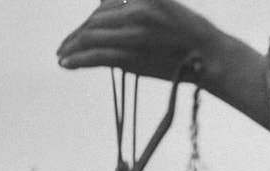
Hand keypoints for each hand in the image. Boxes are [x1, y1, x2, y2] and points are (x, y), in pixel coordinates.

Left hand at [57, 0, 269, 128]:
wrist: (208, 55)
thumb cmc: (190, 36)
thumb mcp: (165, 9)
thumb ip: (139, 12)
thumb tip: (116, 20)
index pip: (105, 7)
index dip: (88, 21)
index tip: (79, 33)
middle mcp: (135, 11)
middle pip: (94, 22)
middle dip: (76, 35)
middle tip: (64, 46)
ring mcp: (132, 34)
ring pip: (91, 38)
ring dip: (71, 47)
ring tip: (61, 55)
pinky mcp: (131, 56)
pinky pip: (96, 57)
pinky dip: (77, 60)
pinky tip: (65, 64)